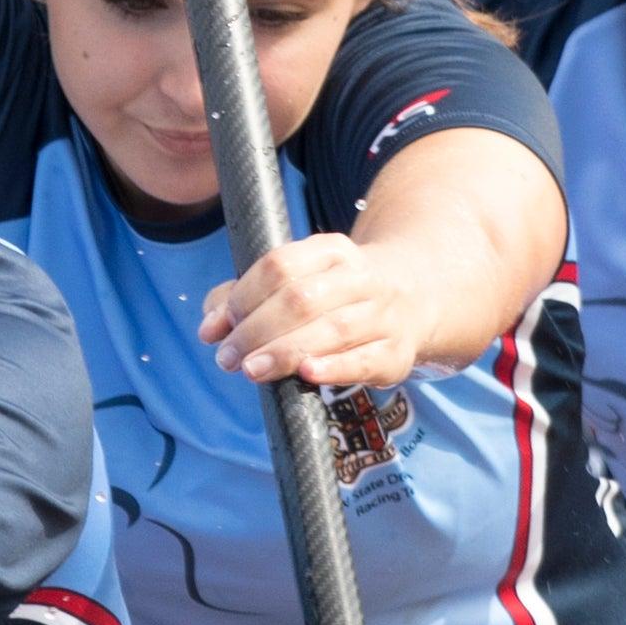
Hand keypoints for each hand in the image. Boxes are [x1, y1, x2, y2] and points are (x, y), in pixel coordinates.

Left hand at [199, 230, 437, 387]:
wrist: (415, 296)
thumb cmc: (335, 294)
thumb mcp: (297, 280)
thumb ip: (244, 297)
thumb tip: (210, 328)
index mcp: (332, 250)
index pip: (280, 266)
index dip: (243, 297)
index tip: (217, 329)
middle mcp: (362, 277)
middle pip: (302, 299)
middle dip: (257, 330)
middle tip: (228, 358)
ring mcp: (384, 314)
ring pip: (333, 329)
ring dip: (285, 351)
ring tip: (251, 370)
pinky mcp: (397, 352)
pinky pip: (366, 359)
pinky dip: (335, 368)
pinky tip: (307, 374)